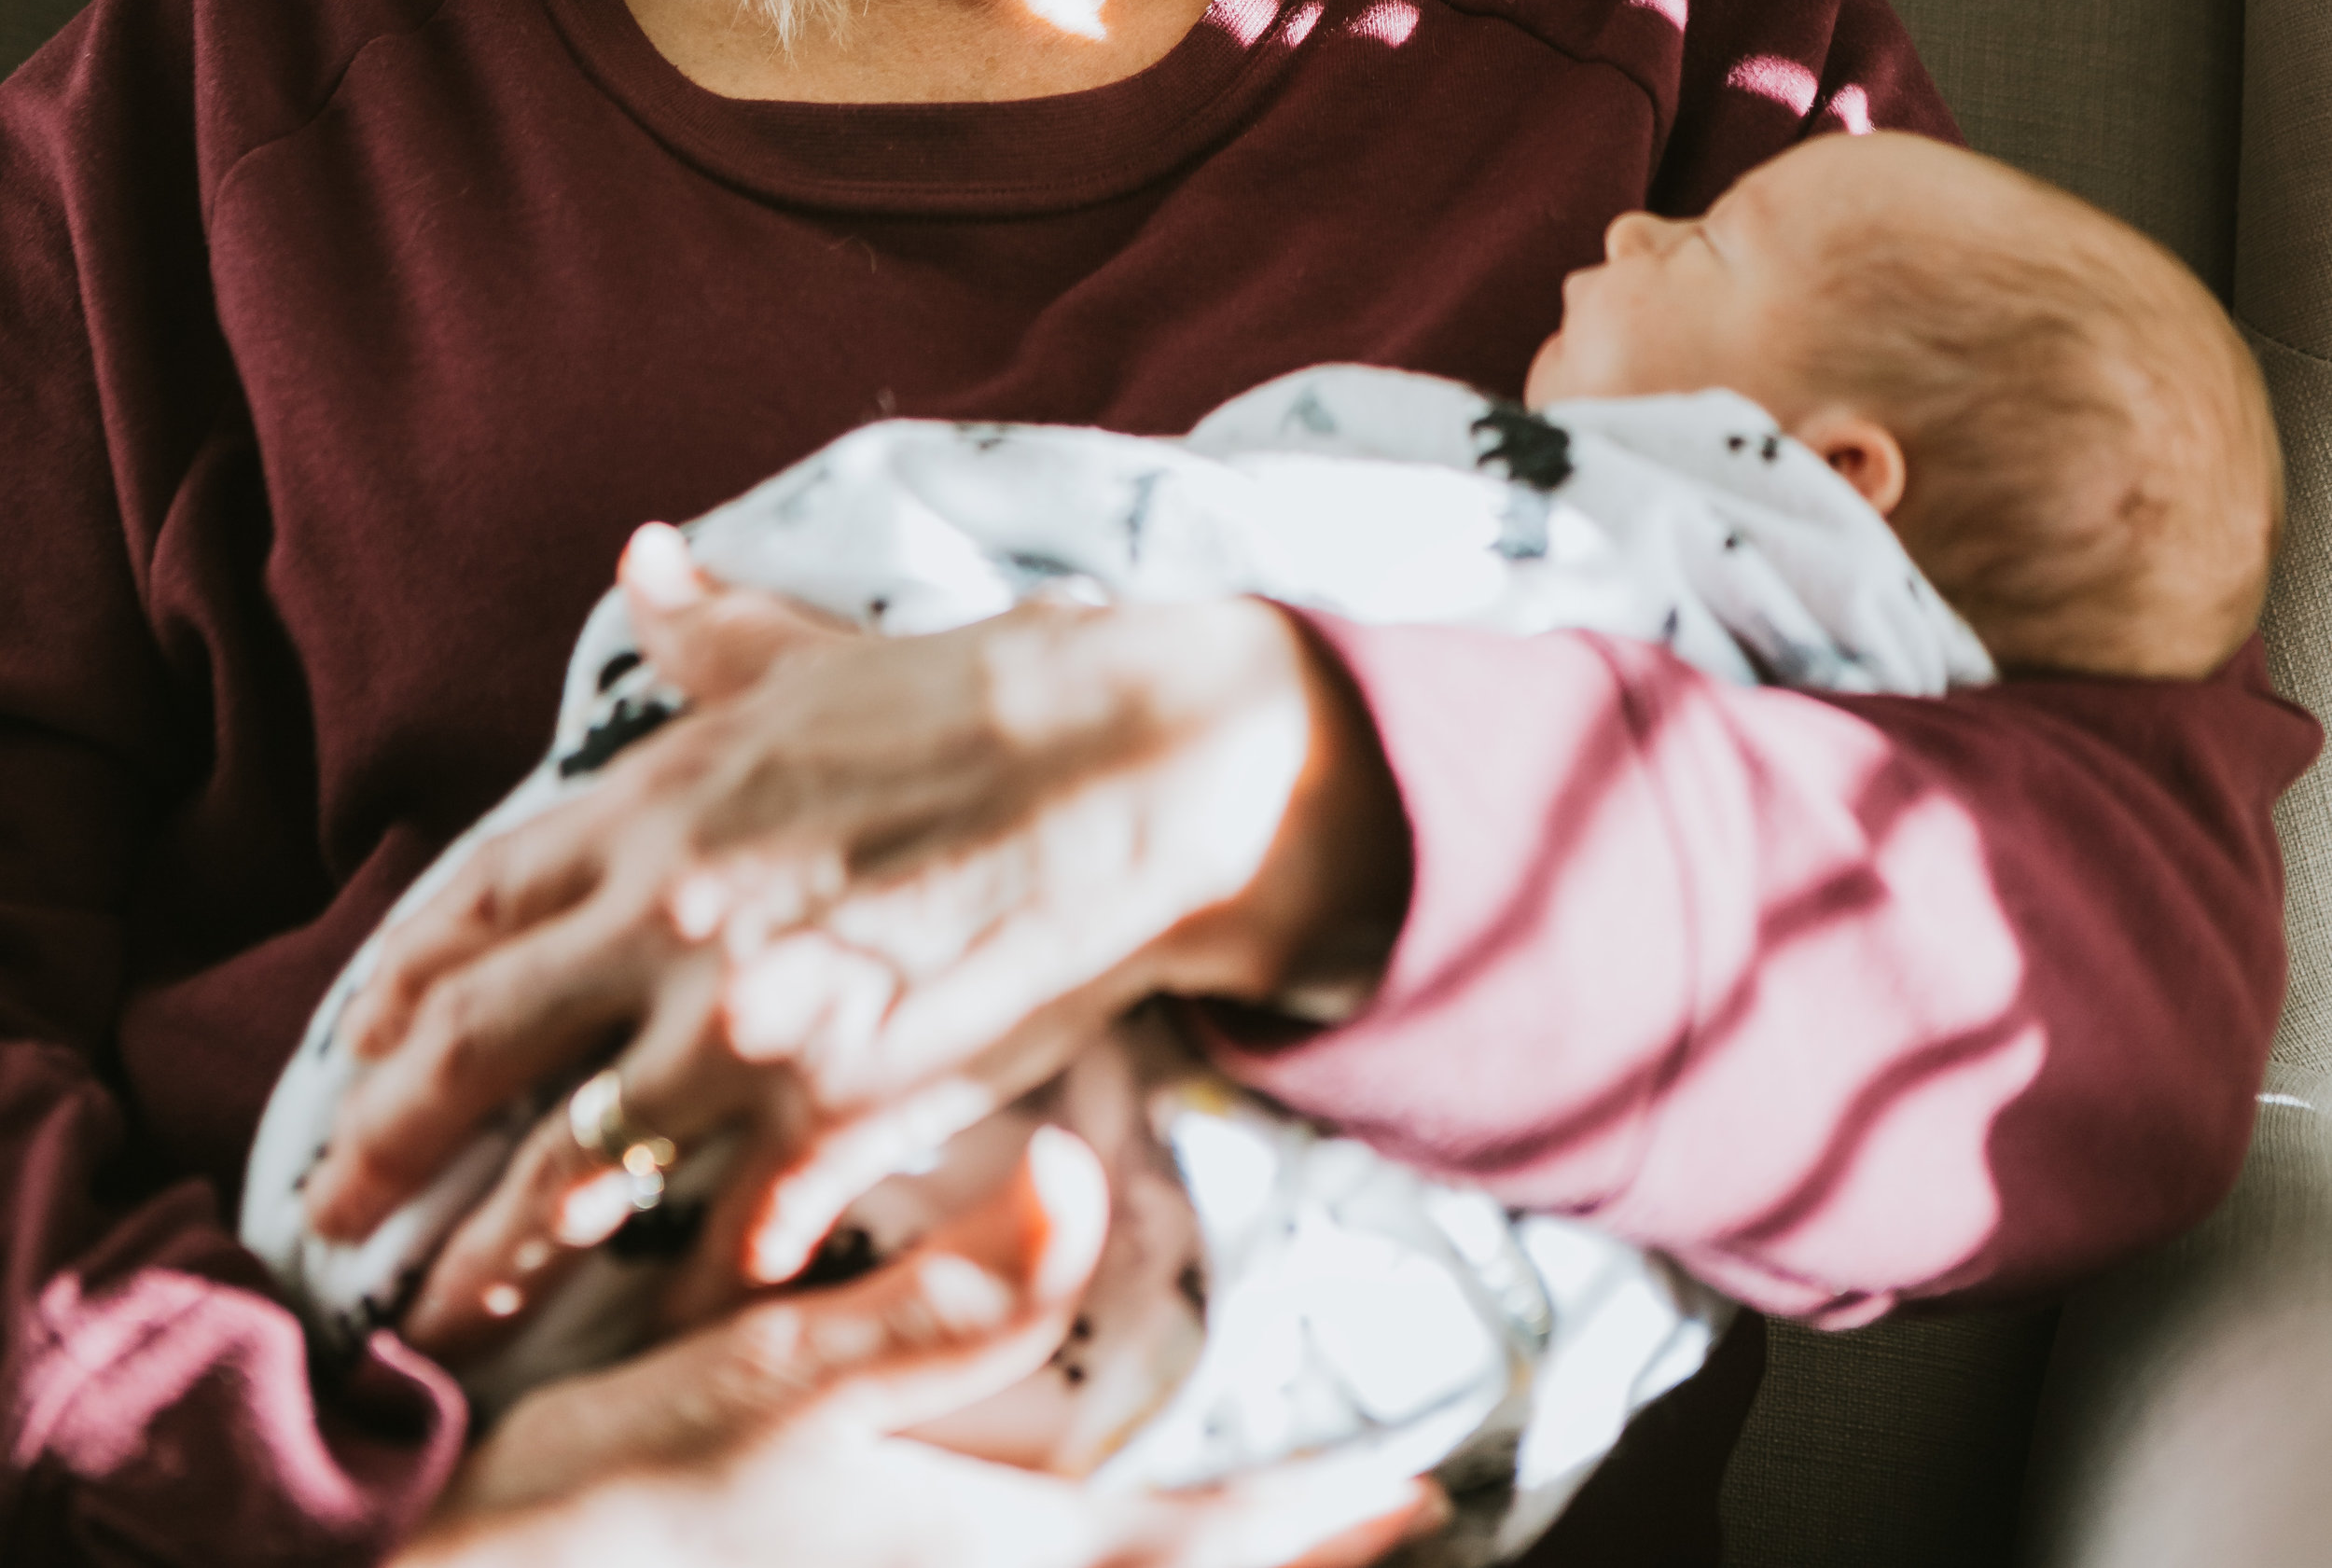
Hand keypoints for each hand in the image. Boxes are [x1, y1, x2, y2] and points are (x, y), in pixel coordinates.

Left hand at [309, 543, 1408, 1355]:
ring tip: (447, 1307)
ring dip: (493, 1250)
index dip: (405, 982)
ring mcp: (748, 1020)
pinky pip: (726, 1229)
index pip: (478, 903)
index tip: (366, 1038)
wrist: (1142, 765)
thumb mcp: (821, 654)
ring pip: (569, 1169)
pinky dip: (684, 1282)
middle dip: (385, 1138)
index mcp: (660, 800)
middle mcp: (674, 915)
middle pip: (476, 1047)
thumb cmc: (986, 696)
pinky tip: (653, 1315)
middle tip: (337, 1204)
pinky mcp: (840, 1104)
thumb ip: (716, 631)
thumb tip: (643, 560)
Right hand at [403, 1126, 1441, 1567]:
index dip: (1318, 1515)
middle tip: (1385, 1508)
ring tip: (1267, 1520)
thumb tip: (1077, 1181)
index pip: (1193, 1548)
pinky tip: (1057, 1519)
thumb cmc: (597, 1504)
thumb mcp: (762, 1380)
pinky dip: (1082, 1553)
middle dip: (1275, 1555)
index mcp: (979, 1553)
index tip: (1430, 1477)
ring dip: (1184, 1560)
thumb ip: (934, 1298)